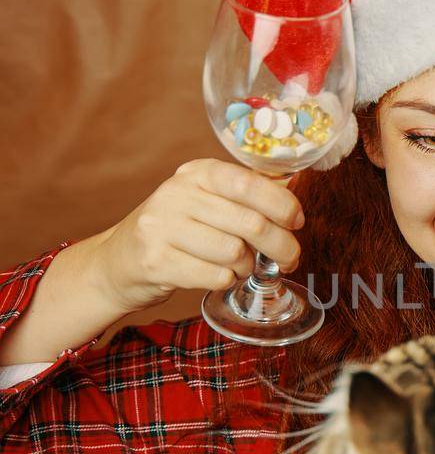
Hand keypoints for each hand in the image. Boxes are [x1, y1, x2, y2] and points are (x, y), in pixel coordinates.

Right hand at [93, 159, 306, 313]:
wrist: (117, 261)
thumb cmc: (177, 230)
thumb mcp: (207, 200)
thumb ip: (247, 194)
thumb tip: (294, 189)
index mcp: (197, 173)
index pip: (250, 183)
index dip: (282, 205)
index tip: (297, 222)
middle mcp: (177, 193)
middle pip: (250, 223)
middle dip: (280, 246)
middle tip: (289, 259)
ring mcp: (162, 226)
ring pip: (235, 252)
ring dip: (248, 266)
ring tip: (240, 266)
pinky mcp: (155, 261)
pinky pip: (215, 275)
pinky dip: (227, 280)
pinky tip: (220, 275)